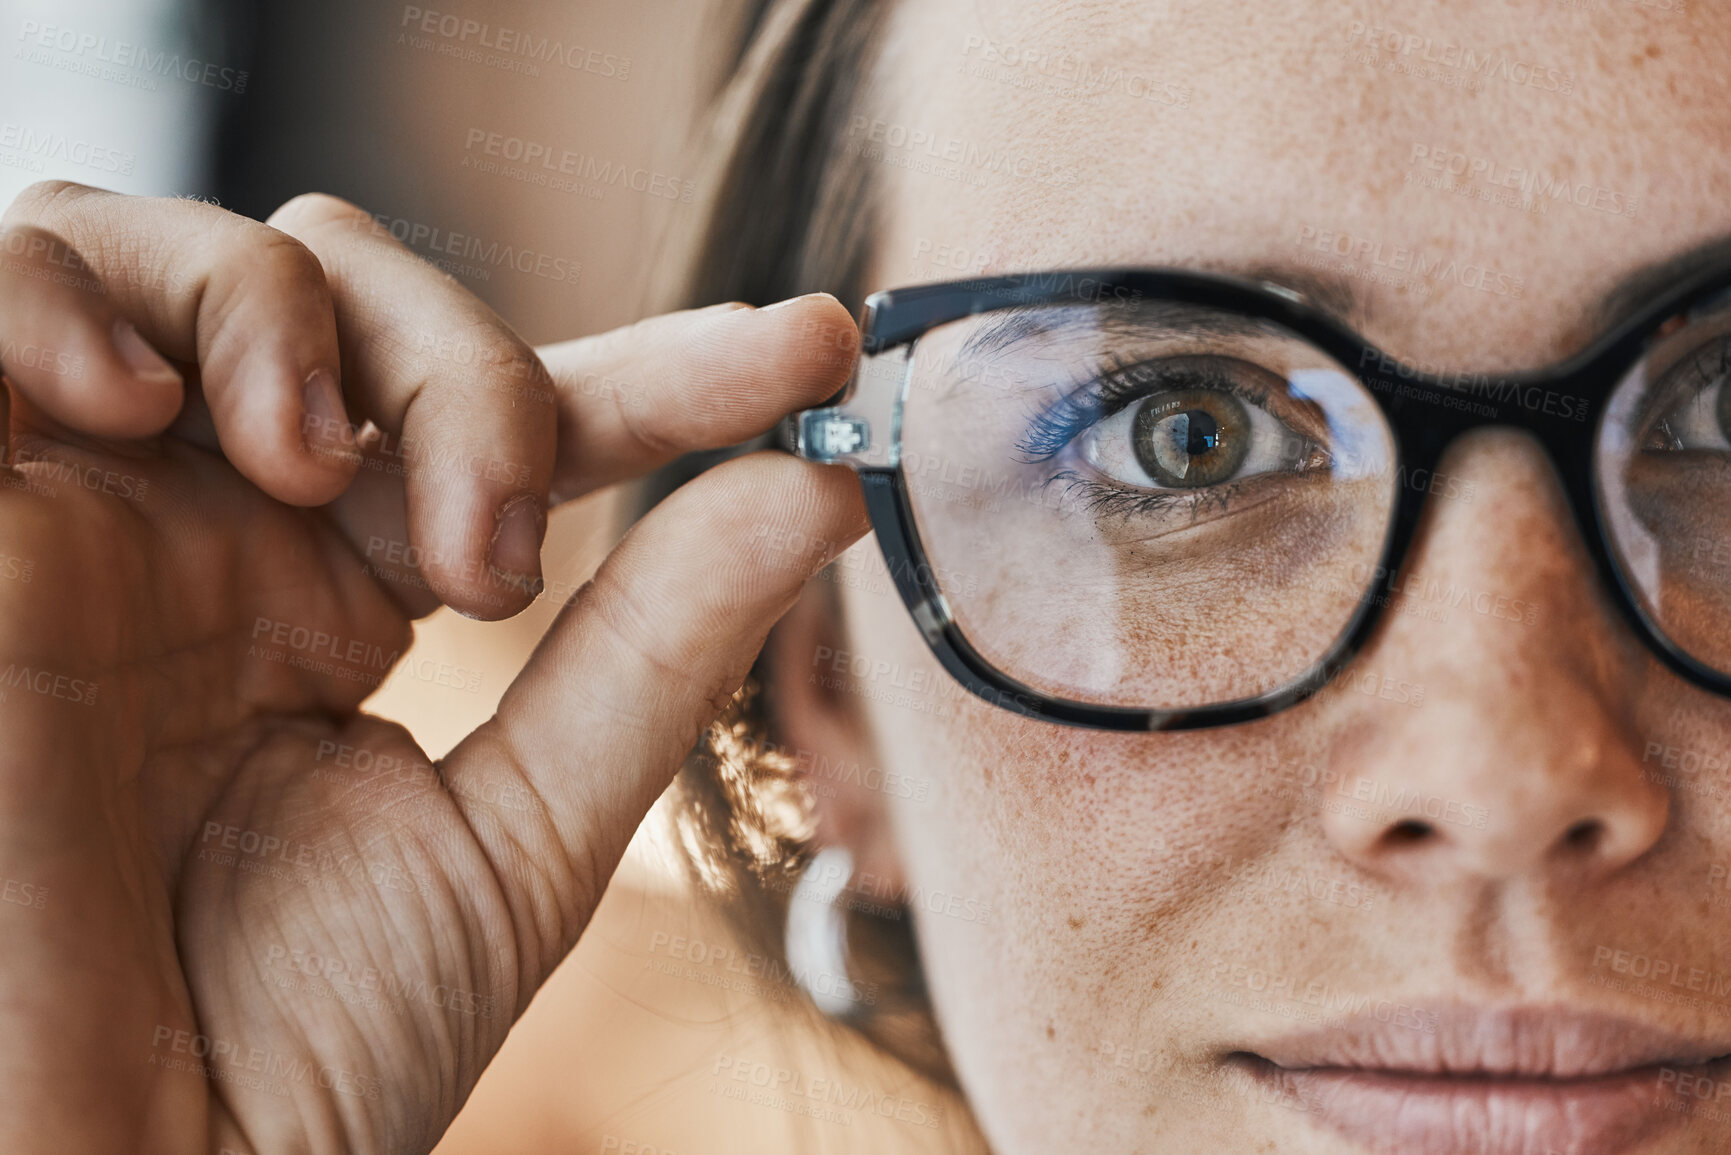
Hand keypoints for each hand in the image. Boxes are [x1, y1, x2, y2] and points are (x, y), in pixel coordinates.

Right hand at [0, 182, 866, 1153]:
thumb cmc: (297, 1053)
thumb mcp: (516, 833)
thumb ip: (655, 649)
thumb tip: (821, 487)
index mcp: (343, 591)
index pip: (524, 415)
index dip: (673, 367)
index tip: (821, 349)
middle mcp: (217, 525)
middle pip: (358, 290)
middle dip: (465, 365)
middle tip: (492, 554)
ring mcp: (84, 502)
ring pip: (180, 247)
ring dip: (282, 310)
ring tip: (311, 469)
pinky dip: (77, 289)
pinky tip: (139, 406)